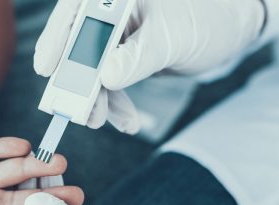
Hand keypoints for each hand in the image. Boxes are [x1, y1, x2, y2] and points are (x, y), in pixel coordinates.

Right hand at [35, 0, 265, 131]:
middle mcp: (109, 8)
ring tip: (102, 120)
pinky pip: (107, 80)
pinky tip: (124, 120)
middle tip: (80, 109)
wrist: (231, 30)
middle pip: (76, 43)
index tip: (48, 68)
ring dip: (95, 98)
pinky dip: (114, 102)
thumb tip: (106, 76)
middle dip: (77, 80)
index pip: (76, 10)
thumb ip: (138, 56)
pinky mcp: (122, 55)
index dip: (57, 38)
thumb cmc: (207, 19)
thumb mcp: (174, 37)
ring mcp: (114, 34)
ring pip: (89, 67)